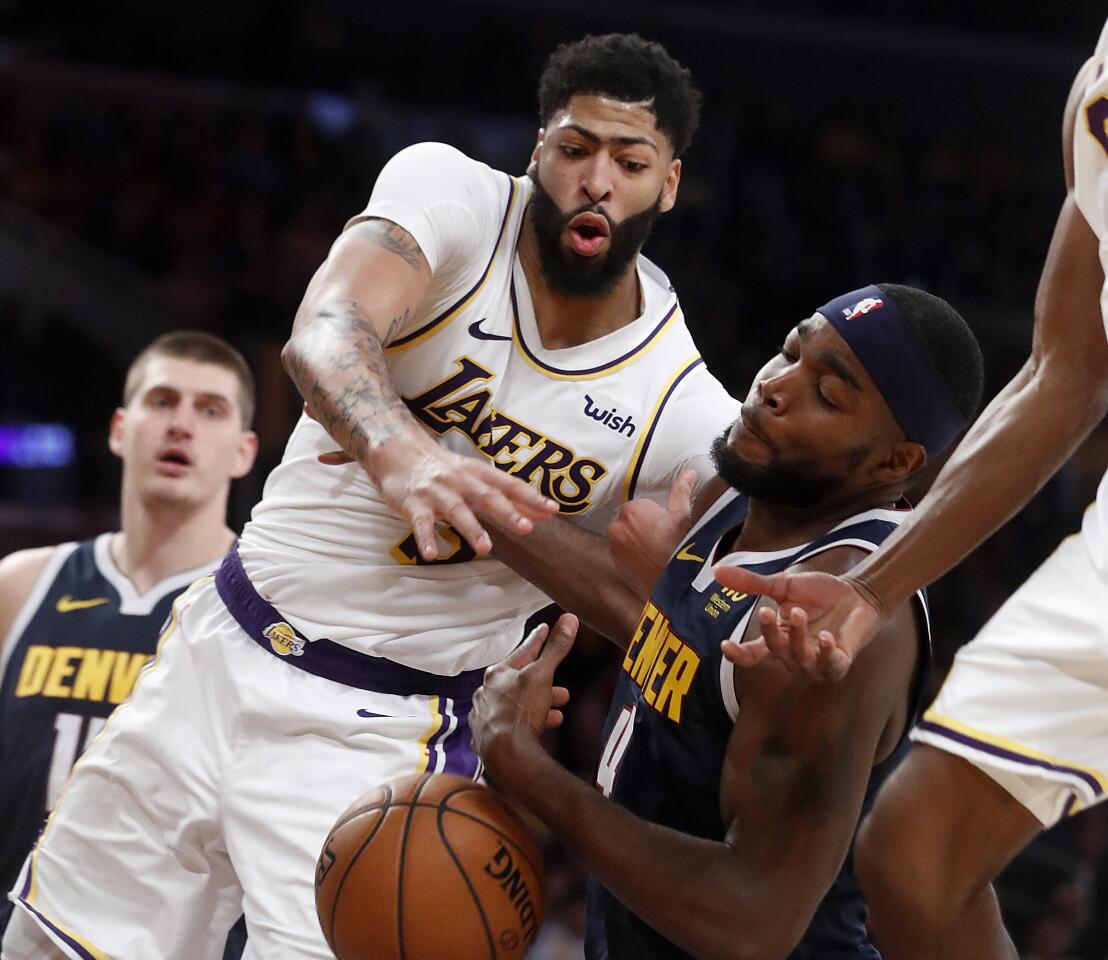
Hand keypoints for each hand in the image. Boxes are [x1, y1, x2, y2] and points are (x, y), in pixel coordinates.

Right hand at [304, 404, 557, 560]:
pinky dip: (425, 538)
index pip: (509, 485)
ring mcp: (437, 492)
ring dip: (471, 528)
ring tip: (485, 547)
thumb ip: (508, 497)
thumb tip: (543, 513)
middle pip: (486, 496)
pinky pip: (420, 523)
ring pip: (456, 511)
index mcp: (478, 474)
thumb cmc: (445, 470)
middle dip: (507, 512)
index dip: (530, 497)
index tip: (552, 510)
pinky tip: (432, 554)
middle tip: (525, 529)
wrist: (399, 451)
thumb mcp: (477, 478)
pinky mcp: (414, 504)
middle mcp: (460, 481)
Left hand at [471, 614, 576, 785]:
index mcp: (497, 673)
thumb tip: (569, 619)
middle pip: (520, 681)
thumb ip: (556, 648)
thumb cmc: (521, 711)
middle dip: (543, 682)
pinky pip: (510, 726)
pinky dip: (526, 724)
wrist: (505, 755)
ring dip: (538, 705)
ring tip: (557, 710)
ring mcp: (484, 716)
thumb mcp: (543, 674)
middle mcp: (486, 692)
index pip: (523, 651)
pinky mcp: (486, 738)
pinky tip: (539, 727)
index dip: (538, 640)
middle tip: (561, 687)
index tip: (545, 630)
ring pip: (516, 705)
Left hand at [608, 469, 696, 594]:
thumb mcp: (683, 516)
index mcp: (632, 510)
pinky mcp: (614, 564)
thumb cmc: (680, 547)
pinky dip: (632, 555)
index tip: (667, 529)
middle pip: (631, 521)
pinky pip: (623, 553)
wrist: (674, 584)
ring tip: (657, 553)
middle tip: (663, 541)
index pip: (642, 506)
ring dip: (637, 541)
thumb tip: (689, 472)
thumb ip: (681, 490)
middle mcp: (617, 526)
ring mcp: (613, 547)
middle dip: (644, 527)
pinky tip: (648, 562)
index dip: (657, 517)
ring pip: (626, 537)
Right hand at [713, 566, 881, 680]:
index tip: (725, 645)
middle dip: (769, 632)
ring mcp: (816, 661)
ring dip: (796, 637)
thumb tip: (717, 571)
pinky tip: (826, 638)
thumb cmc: (820, 593)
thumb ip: (752, 583)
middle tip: (766, 609)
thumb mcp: (783, 585)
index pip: (753, 653)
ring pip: (798, 657)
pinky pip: (829, 665)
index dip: (738, 654)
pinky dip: (826, 653)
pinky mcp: (839, 663)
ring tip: (800, 612)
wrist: (858, 594)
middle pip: (774, 651)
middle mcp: (793, 654)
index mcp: (777, 638)